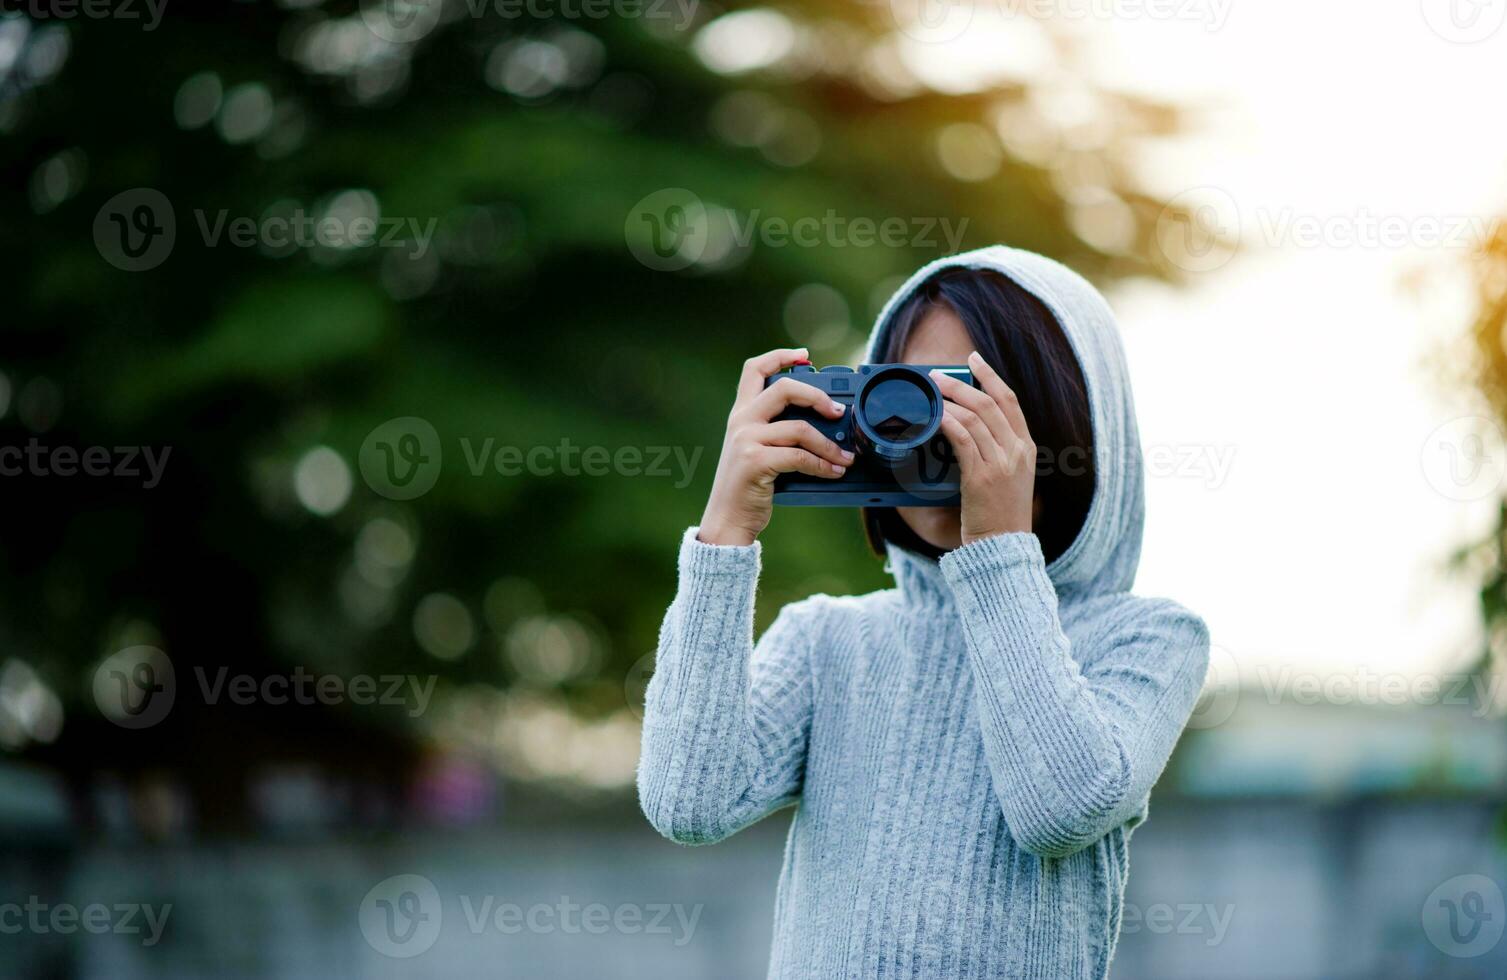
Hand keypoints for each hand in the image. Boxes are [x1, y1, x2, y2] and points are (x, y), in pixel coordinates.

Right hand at [698, 348, 854, 546]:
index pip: (755, 369)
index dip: (781, 356)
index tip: (805, 356)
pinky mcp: (755, 462)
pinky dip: (822, 465)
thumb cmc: (748, 487)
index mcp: (741, 413)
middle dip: (818, 396)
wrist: (727, 520)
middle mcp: (741, 421)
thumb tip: (823, 423)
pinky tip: (834, 472)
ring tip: (846, 458)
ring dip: (829, 445)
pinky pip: (800, 456)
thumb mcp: (756, 450)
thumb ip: (776, 431)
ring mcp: (746, 440)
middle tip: (838, 412)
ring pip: (800, 428)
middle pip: (784, 389)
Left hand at [931, 352, 1036, 545]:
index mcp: (1026, 447)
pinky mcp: (981, 477)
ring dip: (950, 400)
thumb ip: (998, 450)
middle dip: (963, 384)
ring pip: (975, 417)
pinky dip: (947, 423)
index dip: (991, 377)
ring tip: (932, 394)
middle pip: (990, 403)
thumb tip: (968, 424)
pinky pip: (963, 439)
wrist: (1003, 547)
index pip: (1011, 401)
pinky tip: (934, 417)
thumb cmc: (1000, 514)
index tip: (975, 360)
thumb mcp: (1010, 476)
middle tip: (938, 377)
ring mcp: (1000, 463)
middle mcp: (1017, 451)